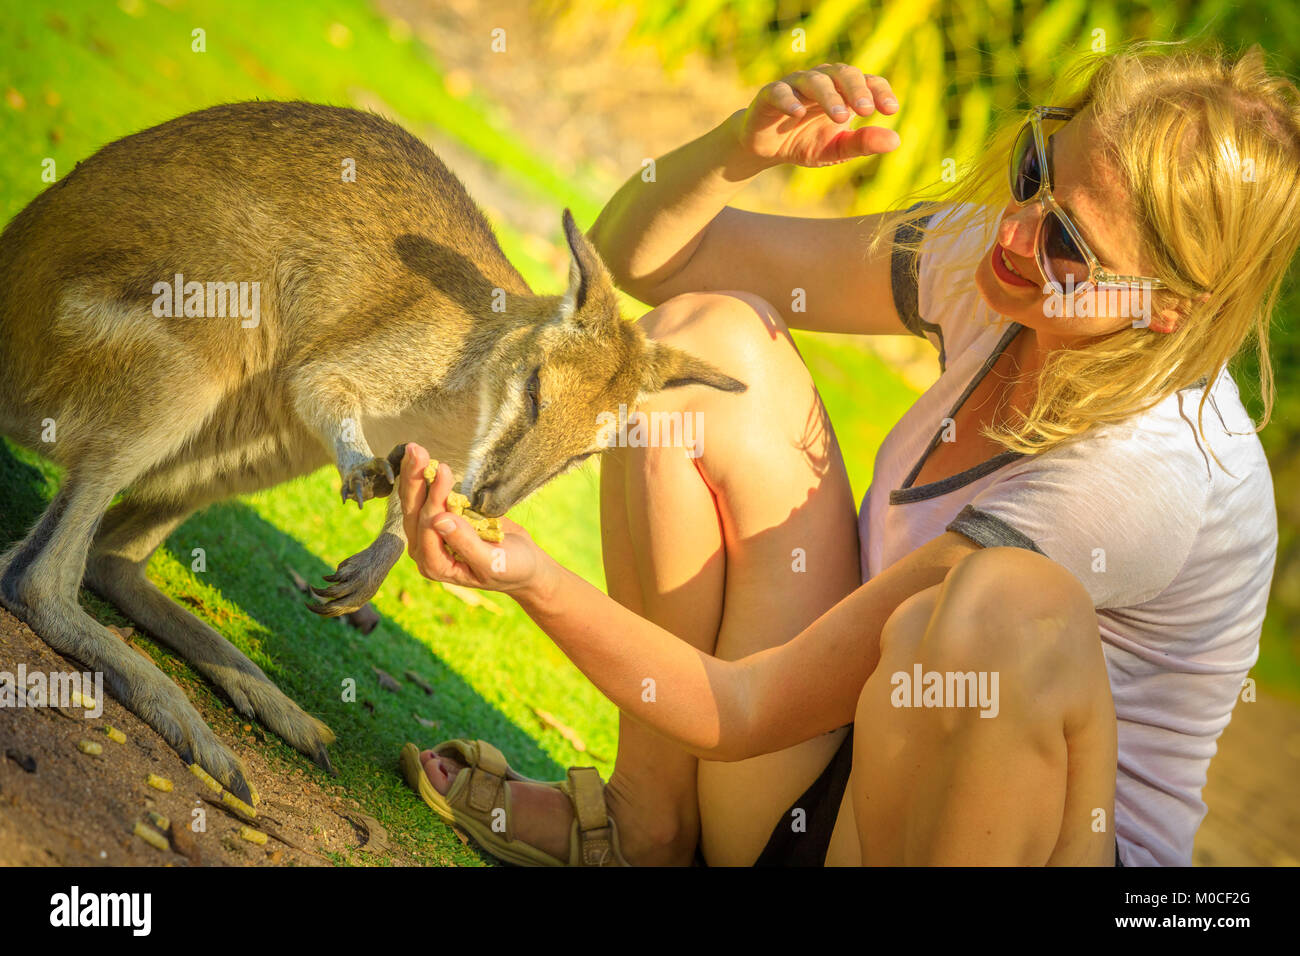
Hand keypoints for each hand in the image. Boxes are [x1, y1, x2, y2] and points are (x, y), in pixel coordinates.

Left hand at [397, 443, 554, 599]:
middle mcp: (427, 550)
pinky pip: (426, 497)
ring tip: (415, 449)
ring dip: (414, 475)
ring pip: (414, 502)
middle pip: (413, 512)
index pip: (428, 528)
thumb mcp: (493, 562)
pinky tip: (423, 459)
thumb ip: (465, 544)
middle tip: (417, 451)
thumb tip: (440, 520)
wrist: (524, 564)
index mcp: (436, 565)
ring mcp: (431, 533)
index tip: (446, 472)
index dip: (434, 499)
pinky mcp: (440, 519)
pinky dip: (423, 478)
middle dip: (414, 481)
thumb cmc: (512, 568)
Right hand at [733, 63, 900, 168]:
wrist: (766, 148)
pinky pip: (780, 91)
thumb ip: (862, 143)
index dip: (880, 91)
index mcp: (842, 91)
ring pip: (814, 80)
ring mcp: (795, 85)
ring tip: (841, 117)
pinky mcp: (769, 94)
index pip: (867, 82)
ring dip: (829, 96)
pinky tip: (798, 113)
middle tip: (866, 110)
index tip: (891, 110)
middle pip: (843, 73)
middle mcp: (821, 81)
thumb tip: (895, 141)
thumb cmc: (804, 143)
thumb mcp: (835, 149)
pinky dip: (789, 100)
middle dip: (856, 90)